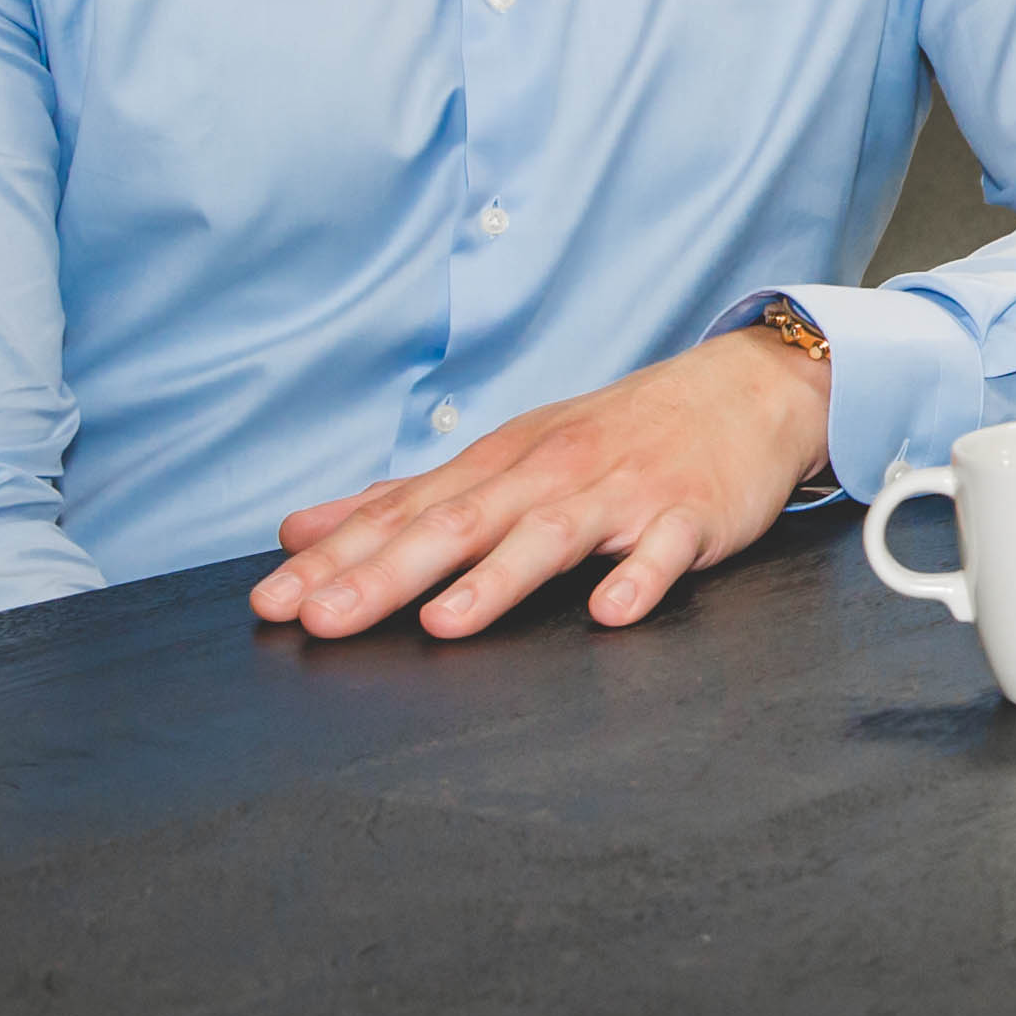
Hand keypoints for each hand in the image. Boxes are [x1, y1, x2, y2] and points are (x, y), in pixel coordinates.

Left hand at [249, 323, 833, 640]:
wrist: (743, 392)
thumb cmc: (615, 436)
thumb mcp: (506, 456)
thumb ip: (406, 500)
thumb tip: (299, 532)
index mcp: (500, 466)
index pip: (403, 513)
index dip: (335, 558)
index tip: (272, 602)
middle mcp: (550, 475)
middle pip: (460, 524)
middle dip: (386, 573)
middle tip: (321, 619)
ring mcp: (621, 494)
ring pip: (551, 537)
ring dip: (497, 580)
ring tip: (444, 623)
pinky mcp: (689, 516)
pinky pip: (663, 551)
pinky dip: (638, 579)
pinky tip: (613, 613)